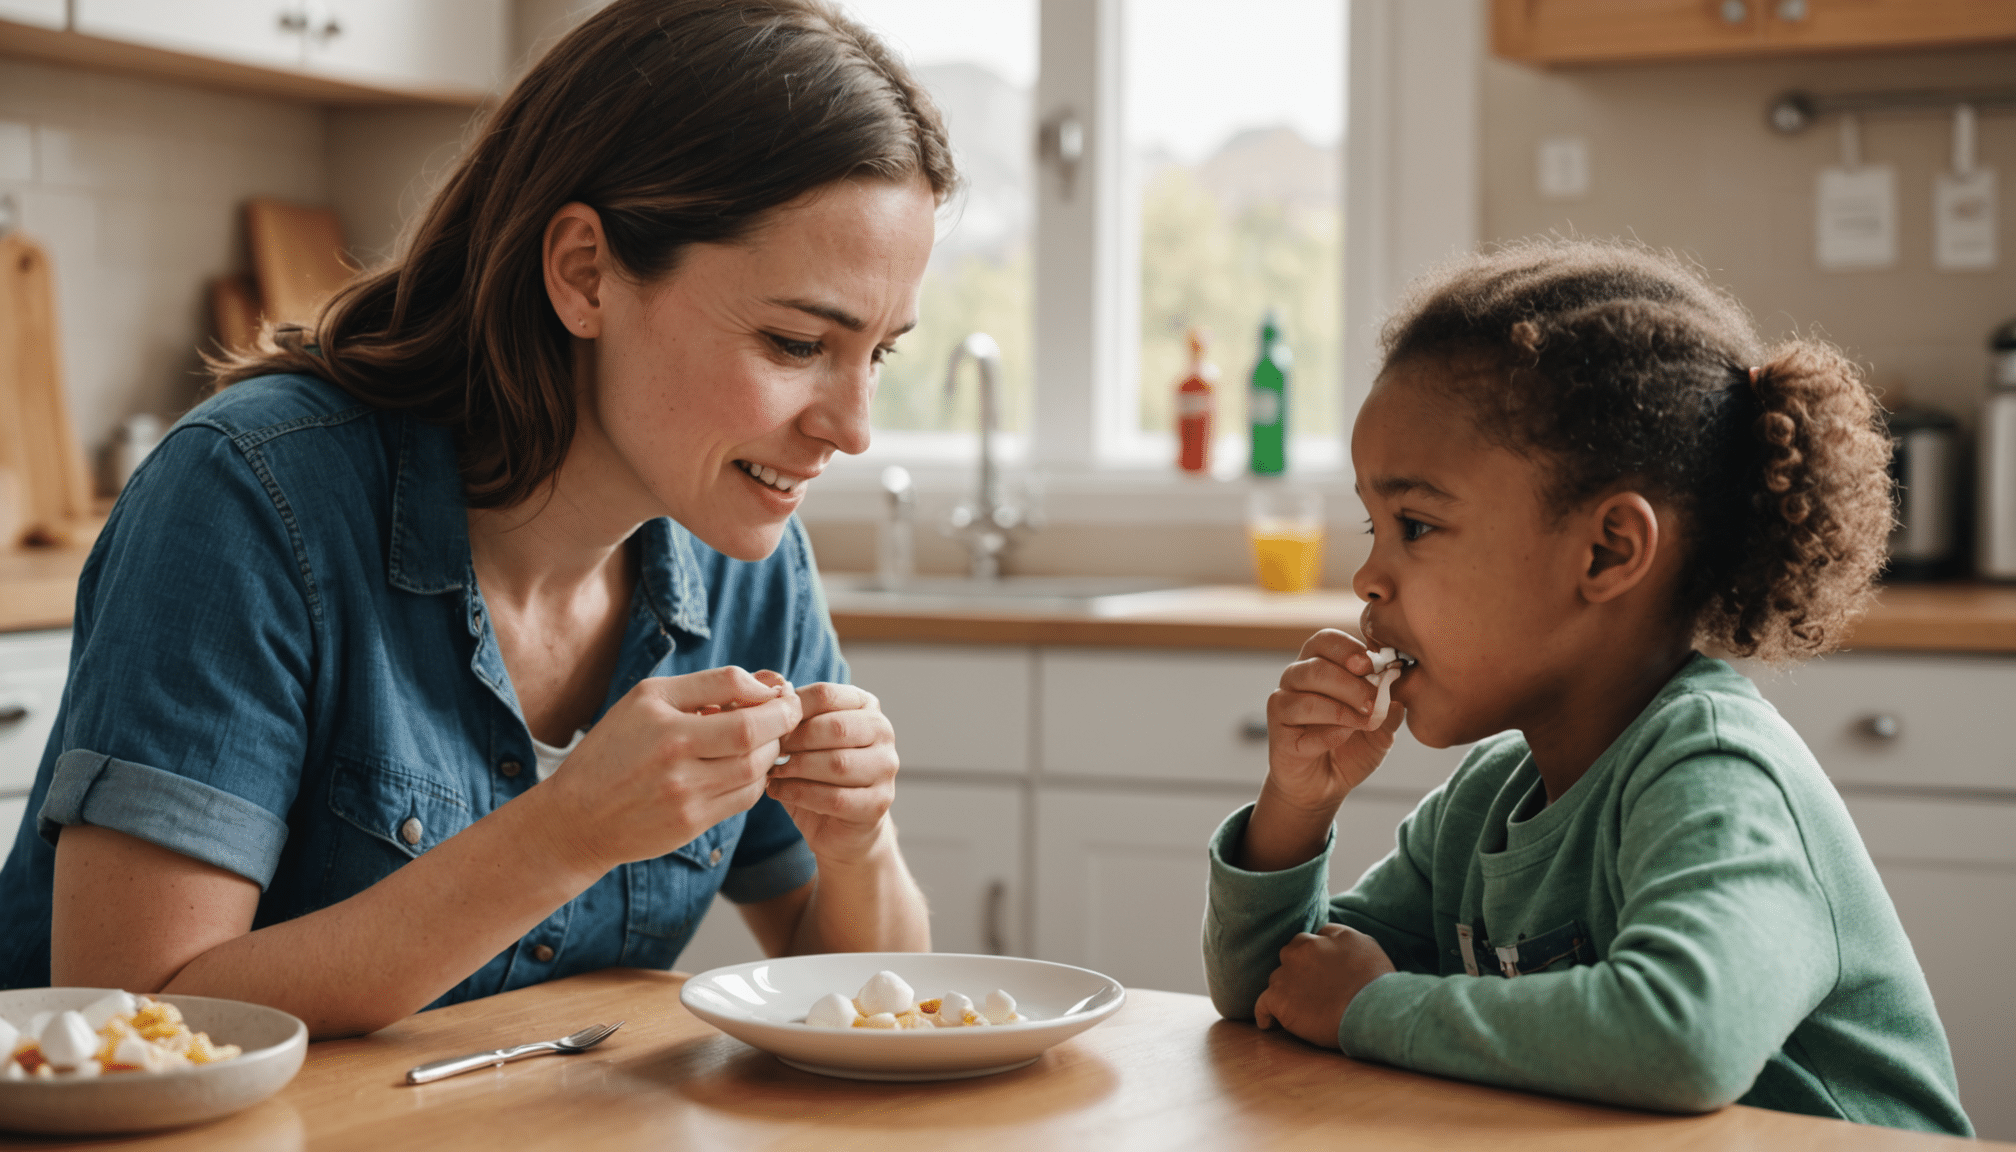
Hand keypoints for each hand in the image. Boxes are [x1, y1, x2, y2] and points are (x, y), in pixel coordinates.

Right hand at [538, 666, 802, 872]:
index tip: (781, 691)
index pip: (736, 695)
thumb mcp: (647, 700)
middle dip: (782, 722)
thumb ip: (707, 686)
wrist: (578, 818)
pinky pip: (744, 798)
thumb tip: (767, 684)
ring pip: (755, 770)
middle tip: (786, 714)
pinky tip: (745, 767)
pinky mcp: (692, 823)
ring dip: (771, 752)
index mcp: (662, 721)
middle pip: (753, 737)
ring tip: (763, 739)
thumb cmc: (614, 748)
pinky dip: (755, 779)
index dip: (771, 694)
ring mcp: (685, 795)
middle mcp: (674, 758)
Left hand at [767, 683, 898, 864]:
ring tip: (772, 772)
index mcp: (866, 706)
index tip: (766, 723)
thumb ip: (792, 715)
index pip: (826, 694)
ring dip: (796, 768)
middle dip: (795, 740)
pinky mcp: (878, 804)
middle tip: (769, 751)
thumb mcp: (803, 738)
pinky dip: (799, 794)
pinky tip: (778, 791)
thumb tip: (775, 692)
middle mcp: (883, 732)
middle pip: (836, 727)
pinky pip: (835, 798)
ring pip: (837, 763)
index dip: (790, 708)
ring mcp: (886, 769)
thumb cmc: (814, 772)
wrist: (838, 826)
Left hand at [1252, 923, 1396, 1048]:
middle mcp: (1305, 948)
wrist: (1374, 1011)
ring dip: (1285, 991)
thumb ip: (1345, 940)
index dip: (1315, 957)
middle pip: (1292, 954)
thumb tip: (1334, 945)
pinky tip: (1268, 1023)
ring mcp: (1289, 972)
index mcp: (1329, 936)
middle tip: (1309, 990)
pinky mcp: (1279, 998)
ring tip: (1297, 1010)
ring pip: (1278, 978)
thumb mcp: (1369, 947)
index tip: (1319, 972)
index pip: (1313, 940)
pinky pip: (1263, 1004)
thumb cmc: (1379, 987)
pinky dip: (1264, 1014)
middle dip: (1298, 969)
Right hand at [1266, 629, 1404, 810]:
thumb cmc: (1351, 748)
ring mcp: (1283, 704)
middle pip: (1317, 666)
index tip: (1372, 667)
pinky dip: (1327, 731)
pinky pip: (1300, 725)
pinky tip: (1343, 738)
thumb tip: (1398, 696)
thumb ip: (1389, 711)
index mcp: (1320, 665)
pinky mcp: (1277, 732)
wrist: (1325, 786)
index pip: (1326, 640)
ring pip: (1306, 693)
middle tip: (1375, 703)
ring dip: (1342, 708)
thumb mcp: (1380, 730)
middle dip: (1352, 684)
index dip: (1348, 649)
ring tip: (1365, 722)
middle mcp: (1296, 679)